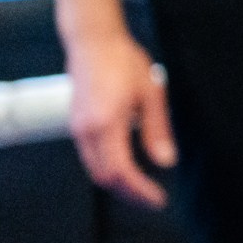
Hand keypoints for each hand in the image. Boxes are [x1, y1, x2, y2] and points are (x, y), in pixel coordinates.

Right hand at [64, 29, 175, 207]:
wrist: (93, 41)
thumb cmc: (125, 62)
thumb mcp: (151, 94)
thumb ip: (157, 130)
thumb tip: (166, 162)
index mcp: (106, 124)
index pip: (120, 171)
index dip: (139, 191)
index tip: (159, 200)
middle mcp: (86, 130)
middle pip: (104, 177)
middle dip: (129, 193)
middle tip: (154, 201)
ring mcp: (78, 127)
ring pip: (95, 169)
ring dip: (118, 183)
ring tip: (144, 189)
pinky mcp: (77, 124)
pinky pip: (90, 157)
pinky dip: (108, 169)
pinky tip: (129, 169)